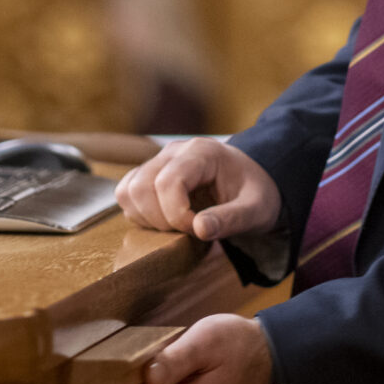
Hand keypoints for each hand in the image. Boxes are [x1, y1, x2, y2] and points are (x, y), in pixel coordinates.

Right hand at [113, 137, 280, 242]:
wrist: (252, 183)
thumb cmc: (255, 193)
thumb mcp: (256, 209)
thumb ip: (231, 219)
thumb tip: (199, 229)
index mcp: (202, 152)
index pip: (168, 182)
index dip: (177, 214)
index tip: (200, 230)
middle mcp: (174, 152)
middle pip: (141, 187)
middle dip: (161, 220)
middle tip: (189, 230)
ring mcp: (158, 162)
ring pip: (128, 191)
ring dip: (148, 218)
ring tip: (178, 226)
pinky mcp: (149, 175)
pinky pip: (127, 194)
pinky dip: (140, 214)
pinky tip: (166, 222)